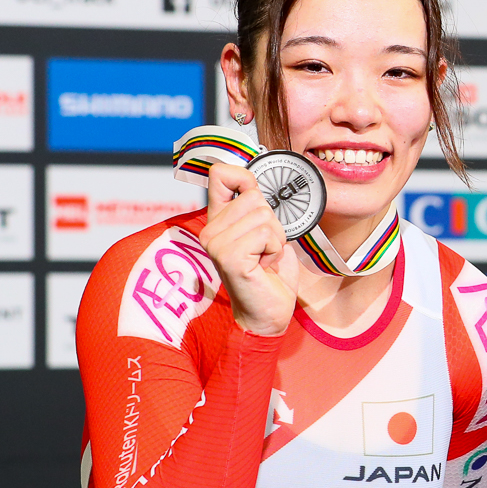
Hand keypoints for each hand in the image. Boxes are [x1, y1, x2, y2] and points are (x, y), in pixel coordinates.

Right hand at [200, 161, 299, 336]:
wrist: (268, 312)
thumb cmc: (268, 275)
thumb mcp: (263, 231)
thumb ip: (254, 206)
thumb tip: (250, 180)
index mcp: (217, 221)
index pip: (220, 175)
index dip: (244, 178)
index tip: (254, 195)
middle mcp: (210, 231)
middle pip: (255, 197)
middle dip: (273, 223)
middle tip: (264, 249)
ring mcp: (216, 244)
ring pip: (264, 216)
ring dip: (276, 239)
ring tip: (264, 259)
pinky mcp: (229, 257)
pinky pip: (266, 234)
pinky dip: (275, 251)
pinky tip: (264, 267)